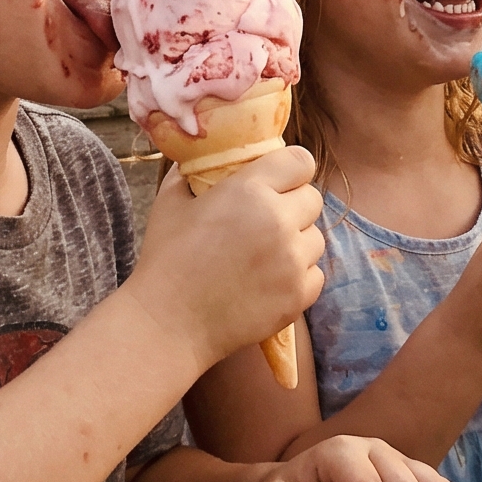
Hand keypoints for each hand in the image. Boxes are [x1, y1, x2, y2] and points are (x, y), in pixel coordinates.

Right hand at [133, 147, 324, 369]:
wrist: (168, 323)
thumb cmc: (166, 260)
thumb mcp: (171, 202)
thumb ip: (192, 173)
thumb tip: (202, 157)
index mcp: (249, 190)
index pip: (300, 161)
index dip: (291, 168)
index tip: (279, 179)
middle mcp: (279, 221)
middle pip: (313, 198)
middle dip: (293, 205)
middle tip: (267, 220)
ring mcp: (292, 261)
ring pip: (316, 238)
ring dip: (297, 242)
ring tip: (265, 254)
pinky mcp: (298, 296)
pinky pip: (315, 275)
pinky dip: (298, 276)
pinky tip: (269, 280)